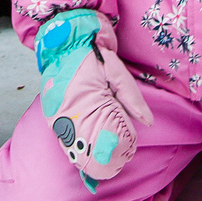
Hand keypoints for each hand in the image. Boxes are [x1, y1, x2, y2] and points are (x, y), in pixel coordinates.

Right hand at [34, 9, 151, 189]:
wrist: (63, 41)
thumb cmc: (91, 54)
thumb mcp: (115, 71)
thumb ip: (132, 97)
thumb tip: (148, 122)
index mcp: (84, 101)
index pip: (104, 137)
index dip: (118, 147)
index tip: (129, 148)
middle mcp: (66, 114)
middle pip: (88, 150)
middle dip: (105, 157)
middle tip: (120, 159)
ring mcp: (57, 118)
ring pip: (75, 151)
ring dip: (92, 157)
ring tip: (108, 159)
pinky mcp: (53, 119)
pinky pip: (67, 144)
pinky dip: (81, 150)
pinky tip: (92, 152)